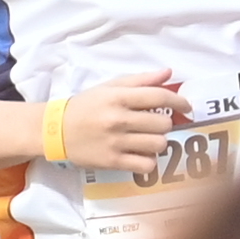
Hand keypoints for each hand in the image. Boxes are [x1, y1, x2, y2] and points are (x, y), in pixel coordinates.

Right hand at [44, 73, 190, 176]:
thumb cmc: (85, 106)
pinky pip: (146, 165)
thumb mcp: (109, 87)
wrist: (53, 130)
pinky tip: (141, 155)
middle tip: (155, 125)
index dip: (179, 102)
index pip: (159, 97)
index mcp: (118, 97)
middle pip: (163, 124)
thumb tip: (169, 73)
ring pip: (158, 145)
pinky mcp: (111, 161)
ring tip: (147, 140)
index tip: (186, 107)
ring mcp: (115, 142)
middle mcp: (118, 119)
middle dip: (165, 124)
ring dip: (158, 143)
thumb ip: (140, 80)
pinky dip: (148, 161)